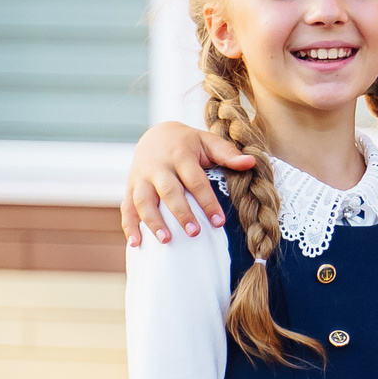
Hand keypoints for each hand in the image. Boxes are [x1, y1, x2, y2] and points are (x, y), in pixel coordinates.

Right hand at [123, 123, 254, 245]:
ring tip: (166, 241)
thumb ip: (228, 153)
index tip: (219, 222)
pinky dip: (129, 225)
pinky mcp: (130, 187)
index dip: (207, 201)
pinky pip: (127, 207)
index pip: (195, 181)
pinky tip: (137, 244)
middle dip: (181, 213)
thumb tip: (251, 162)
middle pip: (168, 191)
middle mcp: (158, 167)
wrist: (156, 134)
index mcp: (180, 156)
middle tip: (194, 233)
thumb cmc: (189, 143)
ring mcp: (141, 177)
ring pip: (143, 200)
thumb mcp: (208, 142)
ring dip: (153, 221)